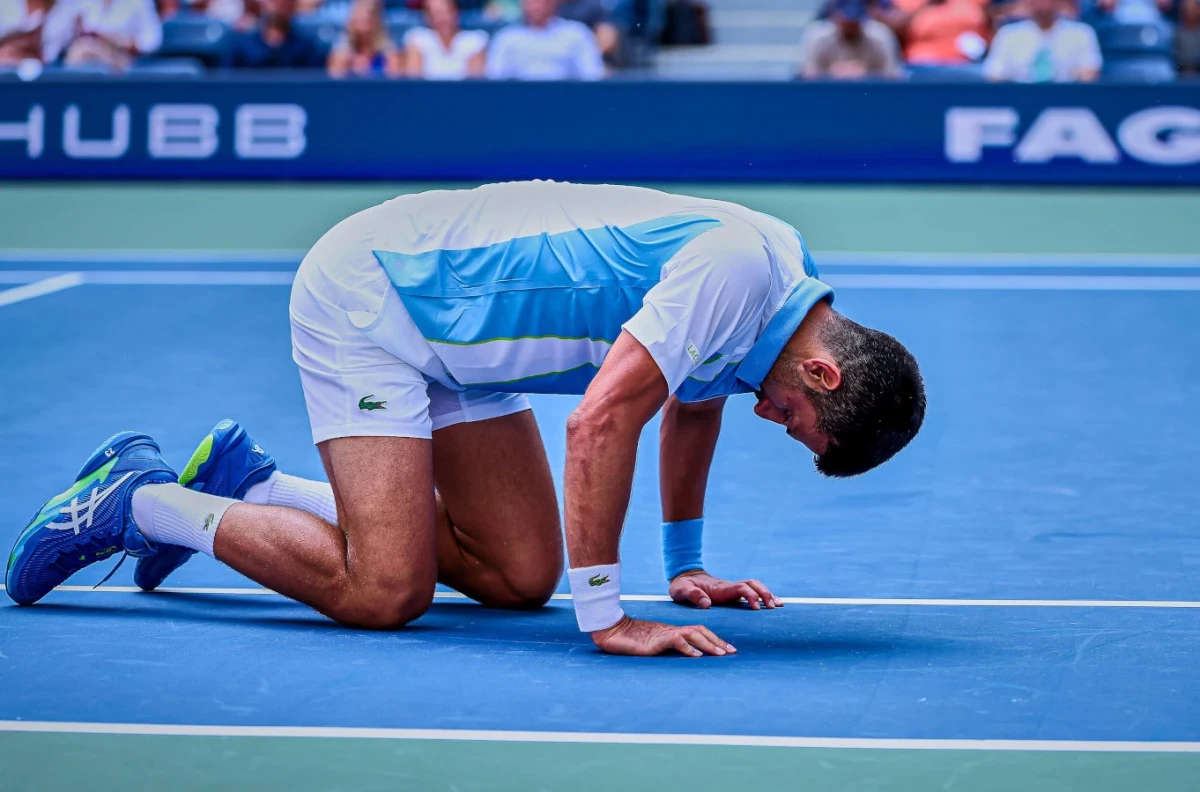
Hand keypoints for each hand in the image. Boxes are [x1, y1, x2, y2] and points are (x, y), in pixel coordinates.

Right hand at [591, 615, 735, 656]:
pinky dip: (688, 648)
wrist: (611, 630)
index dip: (714, 639)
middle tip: (732, 652)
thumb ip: (666, 649)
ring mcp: (664, 634)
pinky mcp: (656, 639)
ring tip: (720, 654)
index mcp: (672, 632)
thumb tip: (682, 659)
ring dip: (709, 644)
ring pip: (692, 634)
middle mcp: (671, 631)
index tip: (727, 649)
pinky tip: (696, 656)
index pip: (698, 632)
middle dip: (718, 642)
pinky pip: (675, 641)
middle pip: (700, 631)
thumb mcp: (653, 646)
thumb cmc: (629, 640)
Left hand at [669, 570, 781, 609]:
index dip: (750, 596)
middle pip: (753, 585)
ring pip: (754, 587)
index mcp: (720, 588)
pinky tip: (771, 604)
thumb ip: (693, 595)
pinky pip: (751, 593)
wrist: (683, 577)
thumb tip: (708, 603)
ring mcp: (732, 590)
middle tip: (774, 607)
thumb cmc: (682, 586)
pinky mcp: (732, 594)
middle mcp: (729, 587)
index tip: (756, 607)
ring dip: (767, 594)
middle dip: (765, 594)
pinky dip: (762, 596)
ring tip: (779, 605)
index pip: (740, 588)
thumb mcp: (682, 590)